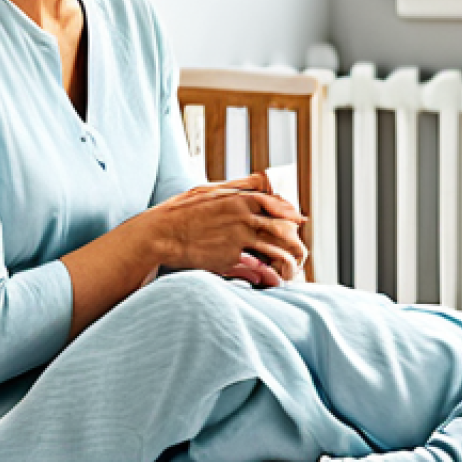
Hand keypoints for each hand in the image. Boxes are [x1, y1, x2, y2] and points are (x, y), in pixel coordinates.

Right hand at [149, 173, 307, 280]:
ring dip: (287, 261)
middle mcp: (243, 218)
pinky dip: (270, 275)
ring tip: (292, 269)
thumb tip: (259, 180)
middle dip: (293, 240)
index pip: (275, 204)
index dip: (289, 213)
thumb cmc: (181, 211)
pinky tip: (275, 281)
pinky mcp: (230, 258)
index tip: (298, 220)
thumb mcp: (209, 190)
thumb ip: (236, 187)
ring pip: (274, 250)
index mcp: (239, 199)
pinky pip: (258, 268)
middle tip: (299, 249)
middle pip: (281, 228)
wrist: (162, 234)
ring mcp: (238, 239)